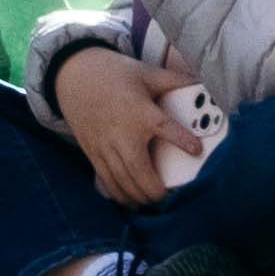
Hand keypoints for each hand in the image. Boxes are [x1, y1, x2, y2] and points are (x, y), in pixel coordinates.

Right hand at [57, 43, 186, 210]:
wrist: (71, 74)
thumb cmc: (114, 73)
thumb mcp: (146, 73)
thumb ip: (174, 80)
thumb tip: (203, 81)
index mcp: (140, 111)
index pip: (165, 128)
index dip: (182, 140)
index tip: (196, 149)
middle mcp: (122, 132)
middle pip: (139, 169)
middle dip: (155, 189)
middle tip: (168, 196)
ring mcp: (104, 143)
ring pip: (121, 178)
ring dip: (138, 195)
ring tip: (151, 201)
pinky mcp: (91, 149)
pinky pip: (104, 177)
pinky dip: (117, 192)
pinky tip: (128, 200)